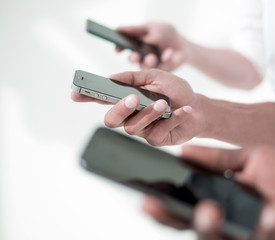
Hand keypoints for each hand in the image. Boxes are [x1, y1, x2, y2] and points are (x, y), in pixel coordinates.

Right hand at [71, 69, 206, 144]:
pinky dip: (172, 118)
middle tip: (132, 98)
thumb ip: (135, 77)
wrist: (199, 108)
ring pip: (134, 127)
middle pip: (112, 120)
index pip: (103, 98)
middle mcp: (131, 115)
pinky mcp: (157, 139)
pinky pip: (158, 132)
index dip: (87, 97)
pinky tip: (183, 110)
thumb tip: (112, 78)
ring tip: (164, 102)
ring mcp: (143, 129)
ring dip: (149, 113)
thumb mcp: (158, 77)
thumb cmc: (177, 91)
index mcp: (128, 98)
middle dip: (120, 109)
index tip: (75, 93)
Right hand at [115, 22, 188, 70]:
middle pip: (132, 59)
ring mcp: (149, 64)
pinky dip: (166, 58)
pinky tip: (169, 52)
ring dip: (149, 60)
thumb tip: (118, 29)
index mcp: (135, 43)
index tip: (118, 49)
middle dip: (133, 57)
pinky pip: (161, 66)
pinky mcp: (160, 71)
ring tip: (153, 57)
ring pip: (145, 65)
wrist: (182, 46)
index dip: (119, 48)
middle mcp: (140, 56)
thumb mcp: (151, 27)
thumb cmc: (166, 34)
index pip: (123, 46)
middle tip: (135, 56)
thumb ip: (136, 29)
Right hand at [142, 146, 274, 239]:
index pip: (181, 211)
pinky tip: (271, 216)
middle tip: (189, 205)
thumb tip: (184, 151)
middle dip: (182, 221)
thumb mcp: (248, 159)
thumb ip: (217, 158)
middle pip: (193, 229)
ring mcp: (242, 237)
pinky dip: (263, 229)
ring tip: (211, 209)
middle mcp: (223, 225)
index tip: (147, 198)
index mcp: (214, 204)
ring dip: (211, 228)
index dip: (163, 208)